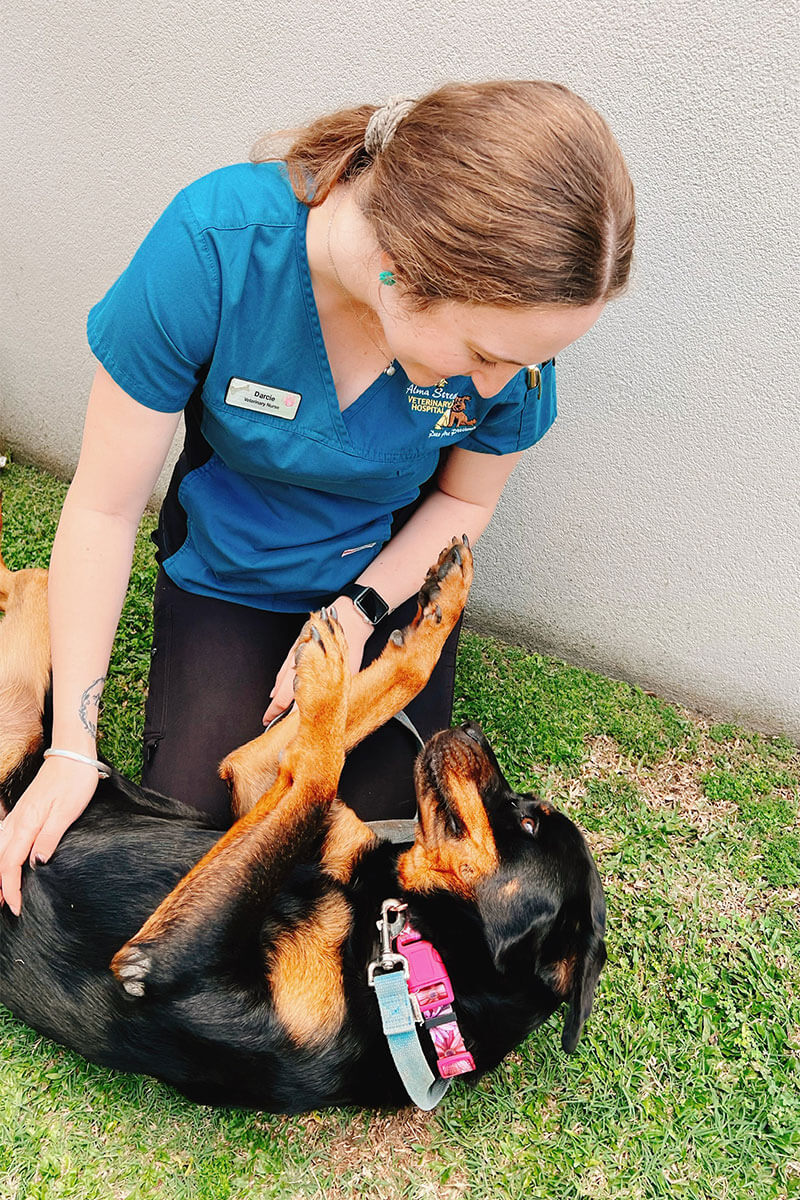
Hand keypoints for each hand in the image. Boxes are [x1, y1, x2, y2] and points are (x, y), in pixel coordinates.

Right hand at [0, 755, 98, 914]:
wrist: (73, 754)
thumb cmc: (74, 780)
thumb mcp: (67, 811)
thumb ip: (50, 837)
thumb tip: (36, 863)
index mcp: (27, 823)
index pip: (10, 864)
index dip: (10, 888)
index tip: (15, 907)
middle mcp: (17, 820)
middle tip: (4, 906)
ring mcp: (18, 815)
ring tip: (1, 890)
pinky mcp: (24, 811)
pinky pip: (3, 837)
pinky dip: (1, 854)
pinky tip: (5, 859)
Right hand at [262, 602, 371, 724]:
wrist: (348, 618)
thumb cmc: (350, 644)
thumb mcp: (347, 671)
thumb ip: (333, 689)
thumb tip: (327, 711)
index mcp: (312, 673)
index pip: (295, 700)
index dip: (286, 716)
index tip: (278, 727)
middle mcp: (300, 665)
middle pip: (284, 693)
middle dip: (275, 710)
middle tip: (268, 723)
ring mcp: (295, 656)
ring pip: (281, 681)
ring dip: (276, 699)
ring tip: (271, 713)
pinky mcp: (295, 648)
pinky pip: (283, 670)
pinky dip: (279, 683)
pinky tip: (275, 691)